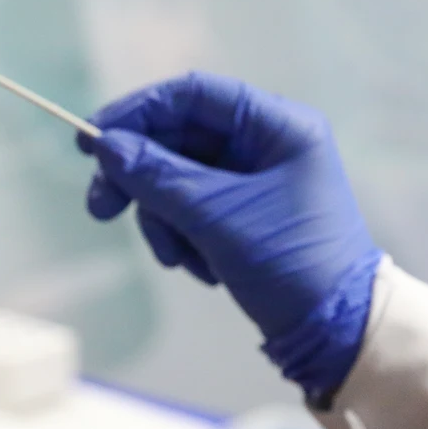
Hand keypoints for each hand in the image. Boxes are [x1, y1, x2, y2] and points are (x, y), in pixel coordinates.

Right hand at [78, 72, 381, 400]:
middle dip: (141, 178)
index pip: (193, 95)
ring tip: (178, 258)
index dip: (137, 111)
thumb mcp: (215, 217)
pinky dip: (184, 236)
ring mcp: (258, 180)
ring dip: (164, 218)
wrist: (336, 333)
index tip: (90, 141)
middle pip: (180, 138)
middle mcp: (270, 143)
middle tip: (101, 209)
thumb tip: (106, 146)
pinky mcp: (247, 215)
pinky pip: (195, 209)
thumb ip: (157, 175)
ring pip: (180, 178)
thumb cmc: (288, 263)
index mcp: (279, 125)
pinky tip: (200, 268)